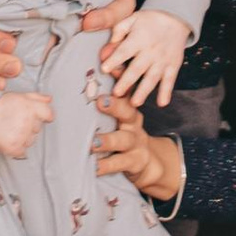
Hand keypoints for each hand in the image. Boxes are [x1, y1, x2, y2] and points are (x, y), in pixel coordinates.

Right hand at [0, 88, 54, 159]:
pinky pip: (23, 152)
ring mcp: (21, 136)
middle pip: (38, 128)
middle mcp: (28, 121)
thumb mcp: (17, 96)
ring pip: (31, 141)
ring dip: (24, 138)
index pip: (49, 115)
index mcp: (30, 107)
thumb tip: (49, 100)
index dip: (42, 116)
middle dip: (30, 126)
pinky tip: (7, 139)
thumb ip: (37, 98)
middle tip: (15, 121)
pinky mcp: (13, 148)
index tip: (35, 117)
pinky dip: (16, 149)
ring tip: (9, 129)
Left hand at [94, 84, 185, 208]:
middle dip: (115, 106)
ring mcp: (135, 144)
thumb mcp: (120, 120)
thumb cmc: (124, 137)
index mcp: (128, 111)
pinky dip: (106, 166)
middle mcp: (133, 125)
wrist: (149, 164)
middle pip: (128, 112)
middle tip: (100, 101)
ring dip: (107, 141)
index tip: (110, 68)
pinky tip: (93, 167)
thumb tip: (86, 79)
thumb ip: (106, 105)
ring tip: (92, 143)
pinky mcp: (135, 162)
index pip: (124, 91)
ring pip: (123, 140)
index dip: (119, 79)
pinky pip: (119, 164)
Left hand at [101, 5, 188, 108]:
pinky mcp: (173, 65)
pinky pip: (170, 80)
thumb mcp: (132, 19)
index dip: (114, 59)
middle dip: (127, 81)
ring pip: (153, 77)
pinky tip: (162, 103)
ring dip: (144, 91)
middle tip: (117, 93)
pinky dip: (166, 92)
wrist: (175, 17)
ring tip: (135, 102)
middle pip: (137, 68)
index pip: (125, 51)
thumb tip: (109, 45)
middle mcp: (151, 51)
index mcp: (139, 38)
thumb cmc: (149, 21)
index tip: (104, 68)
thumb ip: (119, 30)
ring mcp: (163, 60)